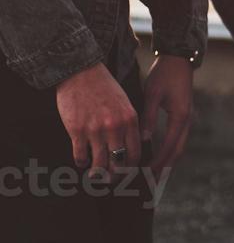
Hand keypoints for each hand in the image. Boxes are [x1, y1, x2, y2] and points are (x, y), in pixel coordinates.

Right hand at [54, 62, 138, 177]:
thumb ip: (128, 122)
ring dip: (97, 173)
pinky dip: (81, 162)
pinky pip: (80, 155)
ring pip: (99, 163)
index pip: (135, 152)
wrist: (82, 73)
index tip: (127, 173)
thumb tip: (129, 144)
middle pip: (118, 162)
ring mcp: (95, 130)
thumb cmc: (104, 87)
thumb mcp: (124, 102)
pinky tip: (82, 162)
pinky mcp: (77, 130)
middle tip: (111, 181)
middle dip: (115, 176)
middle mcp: (115, 127)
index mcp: (130, 119)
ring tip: (95, 176)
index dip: (131, 167)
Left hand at [142, 54, 193, 173]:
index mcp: (180, 116)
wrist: (178, 59)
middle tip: (152, 184)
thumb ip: (149, 117)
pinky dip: (169, 151)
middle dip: (165, 168)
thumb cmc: (164, 75)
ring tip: (155, 175)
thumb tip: (145, 139)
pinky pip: (177, 139)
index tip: (147, 175)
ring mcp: (186, 118)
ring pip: (179, 146)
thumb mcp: (153, 94)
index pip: (169, 145)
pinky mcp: (182, 116)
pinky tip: (159, 156)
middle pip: (178, 150)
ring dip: (168, 161)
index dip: (159, 161)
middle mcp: (186, 120)